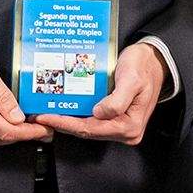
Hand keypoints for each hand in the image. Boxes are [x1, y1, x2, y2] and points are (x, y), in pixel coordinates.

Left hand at [36, 43, 166, 145]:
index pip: (91, 129)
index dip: (66, 124)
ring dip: (67, 121)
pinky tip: (62, 108)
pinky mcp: (114, 118)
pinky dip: (76, 115)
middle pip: (86, 131)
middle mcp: (124, 130)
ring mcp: (119, 126)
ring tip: (46, 113)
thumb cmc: (143, 68)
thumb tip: (99, 113)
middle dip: (62, 124)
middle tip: (39, 116)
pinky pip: (91, 120)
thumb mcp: (132, 80)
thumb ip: (117, 100)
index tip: (47, 117)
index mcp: (129, 126)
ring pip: (87, 127)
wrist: (152, 61)